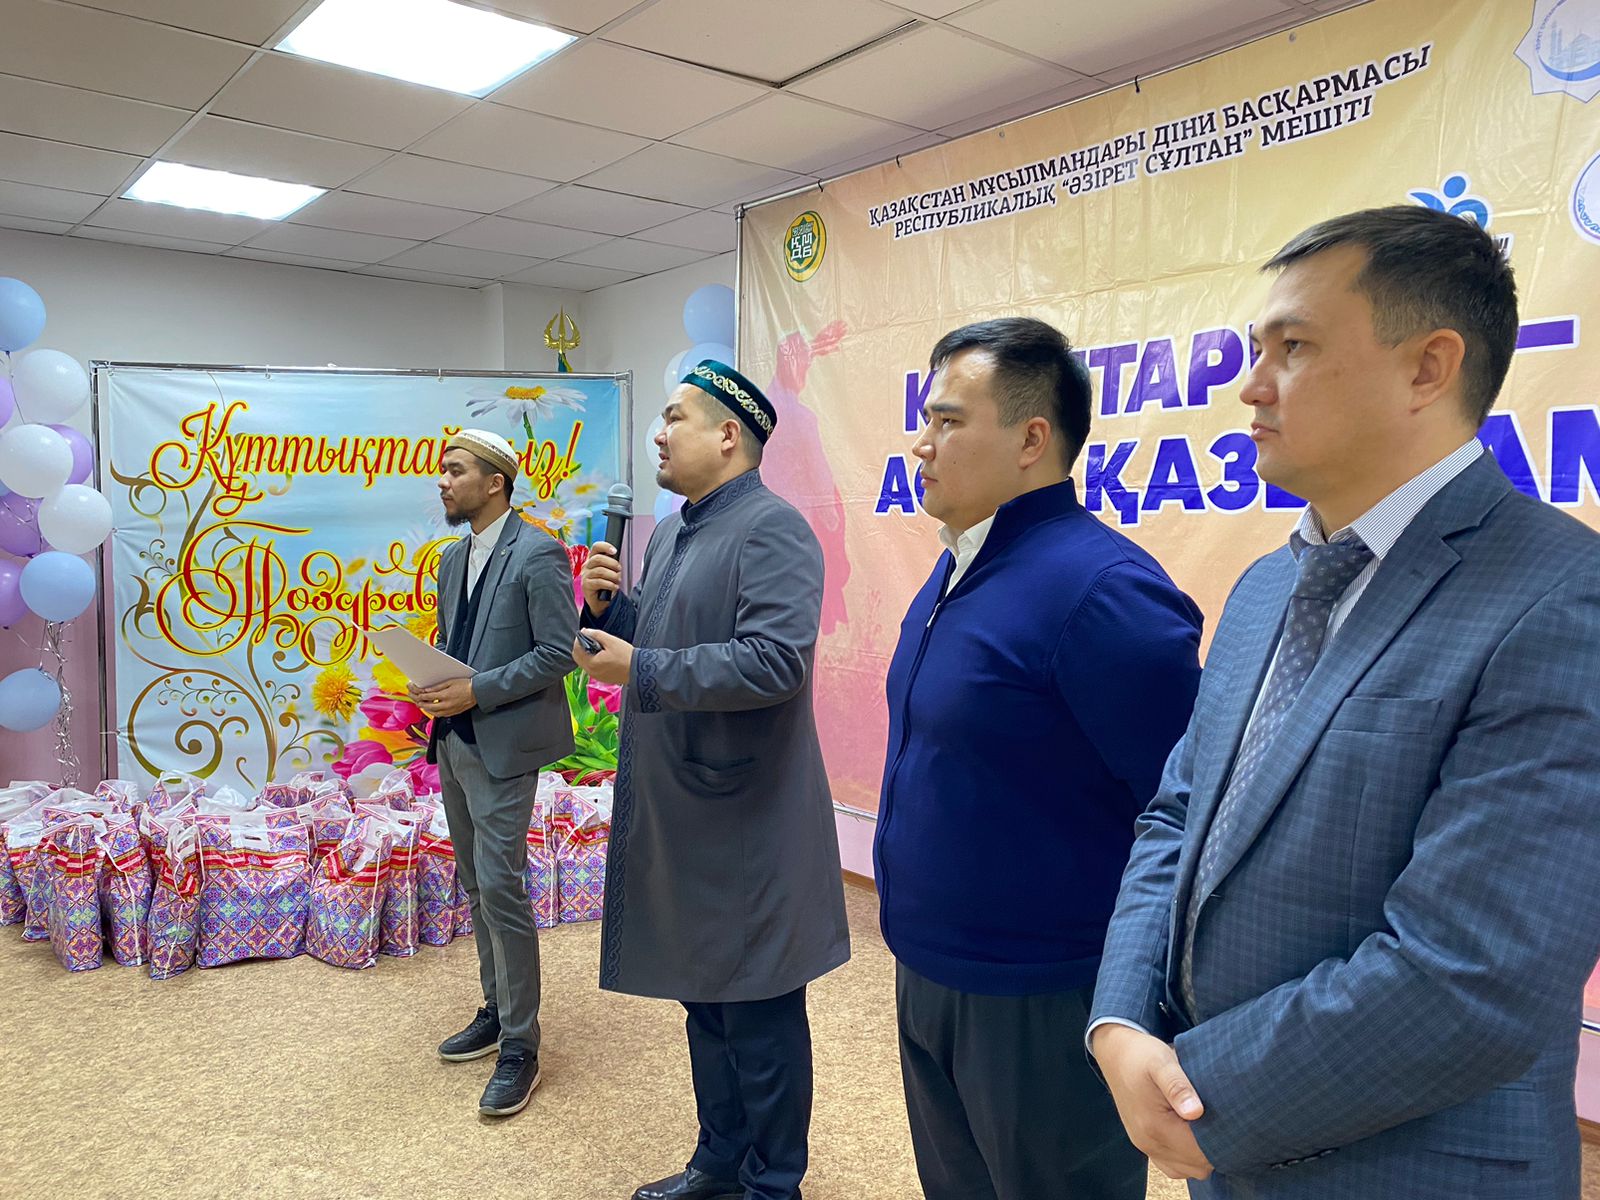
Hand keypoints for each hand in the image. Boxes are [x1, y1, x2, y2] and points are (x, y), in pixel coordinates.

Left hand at [410, 677, 476, 718]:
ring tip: (422, 706)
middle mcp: (447, 704)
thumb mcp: (450, 682)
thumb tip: (428, 690)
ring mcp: (450, 710)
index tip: (418, 694)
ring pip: (434, 713)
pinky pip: (441, 715)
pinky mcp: (453, 713)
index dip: (421, 696)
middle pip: (430, 706)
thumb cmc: (465, 685)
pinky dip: (434, 713)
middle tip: (417, 701)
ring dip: (427, 710)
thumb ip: (438, 687)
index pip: (429, 697)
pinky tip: (432, 710)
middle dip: (421, 704)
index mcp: (446, 695)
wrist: (477, 692)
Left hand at [573, 627, 633, 685]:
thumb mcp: (610, 641)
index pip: (576, 650)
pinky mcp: (601, 678)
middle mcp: (591, 672)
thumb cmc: (625, 655)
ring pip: (584, 663)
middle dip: (581, 647)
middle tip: (590, 639)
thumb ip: (596, 634)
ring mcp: (596, 676)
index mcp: (591, 663)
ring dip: (586, 654)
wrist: (638, 669)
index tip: (585, 633)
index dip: (578, 640)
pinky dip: (592, 660)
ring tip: (598, 647)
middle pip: (577, 657)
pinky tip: (602, 655)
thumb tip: (584, 631)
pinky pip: (591, 668)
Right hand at [581, 540, 622, 616]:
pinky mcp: (586, 585)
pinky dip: (610, 584)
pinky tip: (614, 587)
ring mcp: (585, 575)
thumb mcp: (610, 572)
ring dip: (612, 575)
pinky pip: (599, 582)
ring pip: (600, 571)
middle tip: (619, 570)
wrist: (600, 601)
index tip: (614, 551)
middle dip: (612, 563)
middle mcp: (587, 566)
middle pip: (598, 558)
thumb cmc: (605, 585)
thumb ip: (611, 565)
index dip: (605, 546)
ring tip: (617, 580)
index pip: (596, 547)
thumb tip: (617, 563)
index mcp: (593, 559)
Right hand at [1091, 1024, 1213, 1180]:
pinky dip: (1186, 1157)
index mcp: (1155, 1126)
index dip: (1222, 1142)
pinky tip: (1193, 1135)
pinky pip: (1172, 1166)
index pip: (1201, 1153)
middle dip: (1214, 1150)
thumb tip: (1195, 1112)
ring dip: (1201, 1156)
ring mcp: (1144, 1145)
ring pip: (1186, 1170)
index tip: (1231, 1122)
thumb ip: (1178, 1087)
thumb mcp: (1162, 1062)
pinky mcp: (1143, 1142)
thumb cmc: (1141, 1055)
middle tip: (1223, 1123)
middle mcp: (1148, 1142)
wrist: (1115, 1053)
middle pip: (1196, 1166)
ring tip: (1209, 1127)